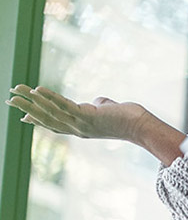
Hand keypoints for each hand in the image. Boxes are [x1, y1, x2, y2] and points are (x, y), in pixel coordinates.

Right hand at [7, 84, 184, 164]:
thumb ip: (100, 106)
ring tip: (16, 92)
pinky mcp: (87, 117)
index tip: (23, 116)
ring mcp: (81, 124)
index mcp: (81, 128)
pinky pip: (64, 106)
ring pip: (50, 112)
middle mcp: (77, 129)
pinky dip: (50, 98)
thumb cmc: (129, 118)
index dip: (38, 120)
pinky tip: (38, 90)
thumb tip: (98, 102)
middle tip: (10, 99)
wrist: (143, 126)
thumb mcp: (109, 110)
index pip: (55, 124)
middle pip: (46, 118)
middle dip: (27, 108)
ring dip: (31, 101)